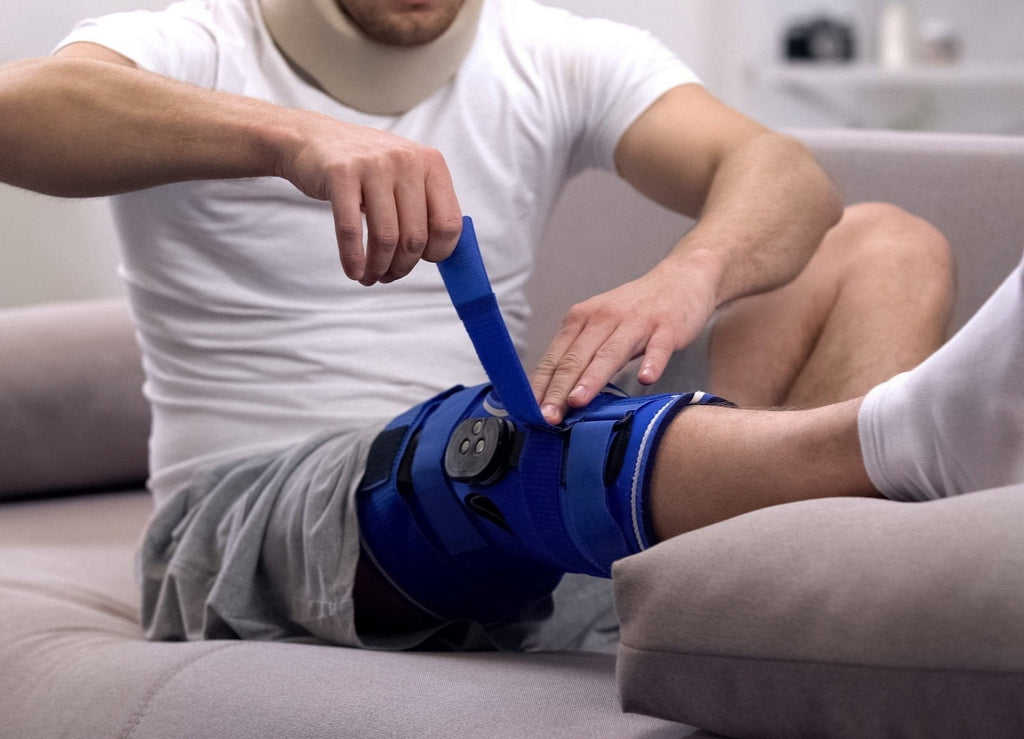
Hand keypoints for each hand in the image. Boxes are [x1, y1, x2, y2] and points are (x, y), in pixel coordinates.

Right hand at [277, 114, 462, 284]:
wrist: (315, 139)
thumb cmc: (366, 167)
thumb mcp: (405, 175)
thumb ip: (425, 206)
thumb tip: (440, 255)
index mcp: (431, 162)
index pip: (448, 222)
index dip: (438, 252)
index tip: (423, 261)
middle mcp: (406, 160)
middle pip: (415, 236)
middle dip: (402, 267)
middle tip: (388, 276)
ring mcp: (373, 165)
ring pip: (386, 237)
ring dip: (378, 267)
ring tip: (370, 276)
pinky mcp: (340, 174)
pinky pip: (351, 229)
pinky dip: (353, 258)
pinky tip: (354, 272)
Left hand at [530, 259, 716, 424]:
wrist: (680, 279)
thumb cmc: (635, 311)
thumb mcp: (600, 326)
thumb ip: (581, 356)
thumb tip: (555, 394)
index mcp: (582, 319)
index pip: (556, 357)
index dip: (542, 385)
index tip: (531, 411)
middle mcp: (604, 318)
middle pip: (577, 358)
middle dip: (559, 389)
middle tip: (548, 415)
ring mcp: (636, 322)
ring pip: (610, 353)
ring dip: (592, 378)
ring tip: (578, 401)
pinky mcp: (667, 327)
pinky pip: (658, 347)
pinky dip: (652, 362)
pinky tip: (646, 378)